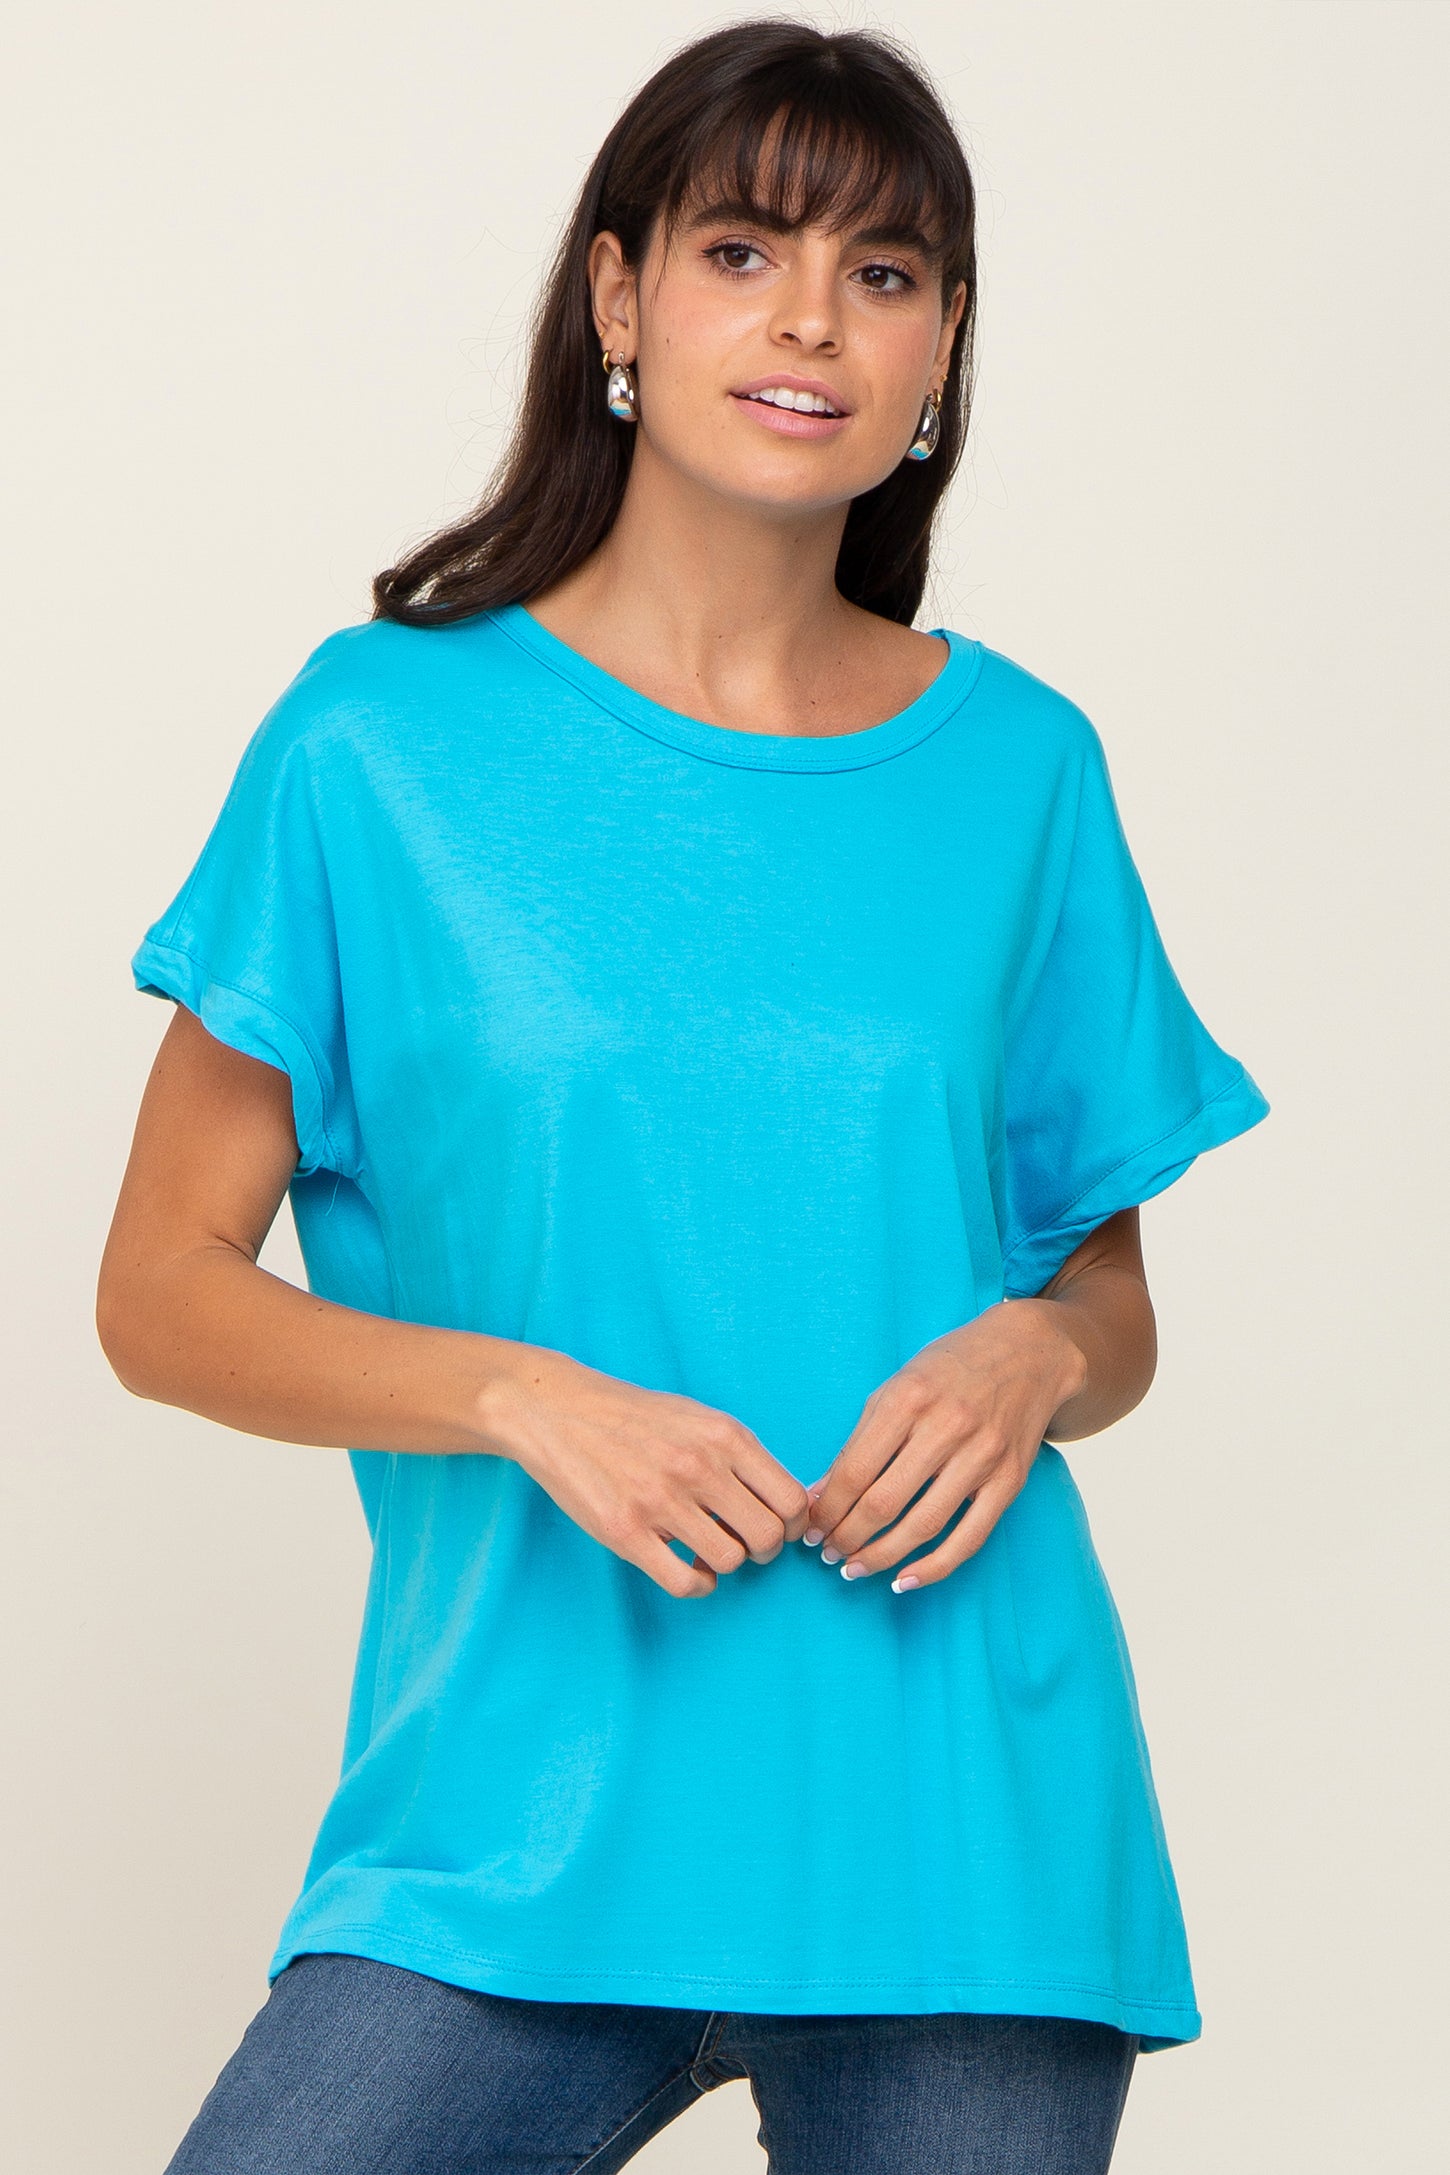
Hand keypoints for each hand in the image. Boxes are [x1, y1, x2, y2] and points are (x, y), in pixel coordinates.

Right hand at [479, 1344, 812, 1597]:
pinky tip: (688, 1568)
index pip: (791, 1499)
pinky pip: (685, 1581)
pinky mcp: (625, 1531)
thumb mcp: (698, 1417)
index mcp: (724, 1436)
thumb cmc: (633, 1416)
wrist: (558, 1411)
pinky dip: (697, 1584)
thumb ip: (740, 1455)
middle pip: (768, 1537)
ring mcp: (661, 1501)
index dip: (793, 1525)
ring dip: (724, 1563)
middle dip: (764, 1550)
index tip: (779, 1529)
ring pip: (730, 1561)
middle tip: (743, 1543)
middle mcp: (699, 1467)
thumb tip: (785, 1504)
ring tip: (705, 1548)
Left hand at [802, 1300, 1088, 1591]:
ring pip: (922, 1526)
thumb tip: (821, 1495)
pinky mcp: (1010, 1480)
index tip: (808, 1529)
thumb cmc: (950, 1368)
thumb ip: (859, 1440)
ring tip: (854, 1568)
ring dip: (880, 1556)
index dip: (825, 1509)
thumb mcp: (896, 1387)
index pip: (854, 1471)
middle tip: (826, 1553)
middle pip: (883, 1503)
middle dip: (846, 1537)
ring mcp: (983, 1456)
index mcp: (908, 1399)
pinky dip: (935, 1567)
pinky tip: (904, 1580)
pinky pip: (970, 1537)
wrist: (1028, 1352)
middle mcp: (946, 1427)